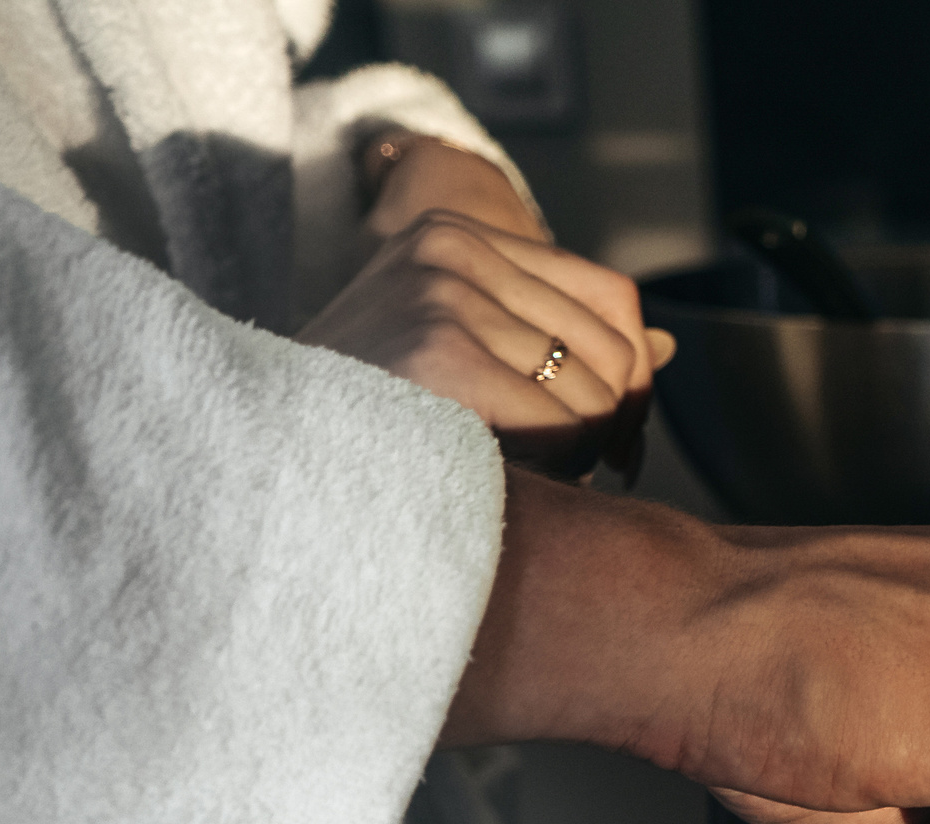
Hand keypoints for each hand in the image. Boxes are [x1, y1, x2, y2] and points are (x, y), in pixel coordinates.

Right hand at [300, 134, 673, 480]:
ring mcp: (443, 295)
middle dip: (612, 426)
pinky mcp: (442, 354)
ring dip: (579, 457)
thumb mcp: (464, 351)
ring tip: (524, 476)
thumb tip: (666, 345)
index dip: (634, 377)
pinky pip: (567, 427)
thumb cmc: (370, 412)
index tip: (615, 438)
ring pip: (597, 396)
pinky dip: (556, 469)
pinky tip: (508, 481)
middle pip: (617, 350)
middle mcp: (451, 249)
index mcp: (457, 236)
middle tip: (577, 472)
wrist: (263, 448)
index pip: (613, 298)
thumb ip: (557, 339)